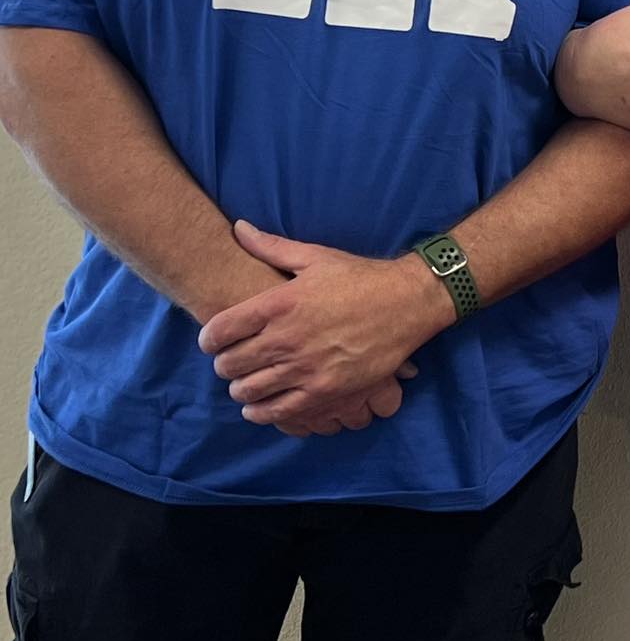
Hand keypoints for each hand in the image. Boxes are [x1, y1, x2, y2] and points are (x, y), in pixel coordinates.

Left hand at [198, 222, 453, 428]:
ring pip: (248, 390)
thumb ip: (271, 247)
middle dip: (225, 364)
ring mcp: (305, 367)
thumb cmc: (361, 278)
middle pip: (228, 364)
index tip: (215, 340)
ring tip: (248, 382)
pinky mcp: (324, 391)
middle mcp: (286, 338)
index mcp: (279, 303)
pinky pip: (276, 411)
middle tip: (234, 361)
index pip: (218, 331)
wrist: (409, 302)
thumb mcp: (316, 257)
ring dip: (241, 388)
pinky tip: (260, 405)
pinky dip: (260, 411)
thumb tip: (237, 228)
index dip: (209, 339)